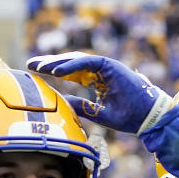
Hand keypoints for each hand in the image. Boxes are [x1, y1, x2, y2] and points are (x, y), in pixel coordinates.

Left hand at [26, 52, 174, 134]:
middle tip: (30, 64)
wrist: (148, 117)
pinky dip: (72, 65)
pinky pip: (87, 62)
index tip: (36, 73)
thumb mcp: (98, 113)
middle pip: (70, 63)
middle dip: (50, 63)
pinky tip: (56, 71)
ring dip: (57, 62)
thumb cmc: (129, 117)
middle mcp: (100, 71)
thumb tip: (62, 102)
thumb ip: (82, 106)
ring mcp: (105, 67)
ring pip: (76, 59)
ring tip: (39, 66)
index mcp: (97, 80)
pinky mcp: (110, 66)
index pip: (71, 72)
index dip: (53, 71)